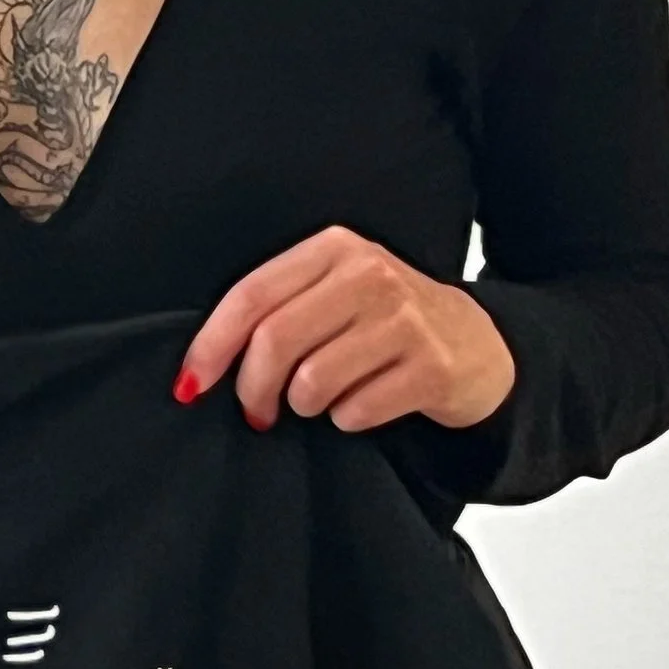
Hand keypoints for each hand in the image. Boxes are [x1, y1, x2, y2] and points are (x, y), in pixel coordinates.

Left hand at [174, 226, 514, 437]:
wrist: (479, 343)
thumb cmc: (385, 322)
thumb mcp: (333, 293)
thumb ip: (277, 311)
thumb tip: (202, 368)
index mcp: (335, 249)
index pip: (252, 295)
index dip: (212, 345)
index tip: (190, 385)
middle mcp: (371, 274)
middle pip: (276, 340)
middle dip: (252, 389)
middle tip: (257, 412)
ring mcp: (406, 319)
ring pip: (312, 381)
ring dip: (305, 405)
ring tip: (322, 400)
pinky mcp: (433, 367)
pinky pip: (356, 410)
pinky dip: (347, 419)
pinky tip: (362, 405)